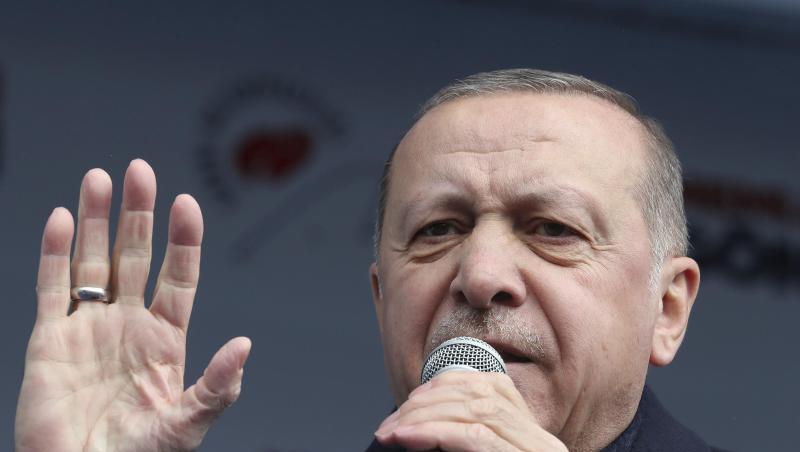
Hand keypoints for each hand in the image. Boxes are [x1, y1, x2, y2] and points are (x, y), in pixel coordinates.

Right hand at [15, 160, 250, 451]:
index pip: (179, 276)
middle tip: (140, 170)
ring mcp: (89, 328)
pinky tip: (61, 219)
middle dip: (138, 213)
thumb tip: (245, 345)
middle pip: (135, 256)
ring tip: (100, 178)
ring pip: (93, 261)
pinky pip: (52, 287)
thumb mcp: (186, 423)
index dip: (183, 240)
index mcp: (165, 340)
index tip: (186, 203)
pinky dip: (54, 253)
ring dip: (96, 220)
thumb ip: (217, 386)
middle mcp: (128, 325)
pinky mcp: (50, 339)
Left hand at [374, 371, 567, 451]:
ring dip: (423, 418)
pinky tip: (406, 438)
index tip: (410, 403)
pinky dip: (434, 433)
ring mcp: (535, 451)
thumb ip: (467, 438)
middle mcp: (539, 439)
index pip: (490, 386)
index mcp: (533, 433)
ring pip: (474, 413)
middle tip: (390, 422)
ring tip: (391, 430)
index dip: (445, 385)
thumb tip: (421, 425)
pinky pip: (474, 437)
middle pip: (478, 396)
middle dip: (426, 403)